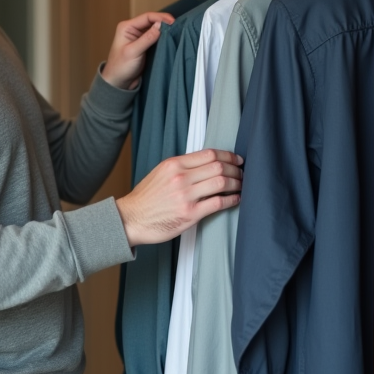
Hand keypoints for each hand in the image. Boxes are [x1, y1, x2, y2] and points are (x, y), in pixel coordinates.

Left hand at [100, 12, 174, 89]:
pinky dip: (163, 37)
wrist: (119, 83)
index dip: (161, 18)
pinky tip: (170, 39)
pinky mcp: (145, 45)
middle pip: (152, 21)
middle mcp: (133, 30)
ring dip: (164, 30)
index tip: (173, 23)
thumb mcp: (134, 52)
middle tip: (177, 27)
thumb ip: (147, 38)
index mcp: (126, 27)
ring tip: (176, 31)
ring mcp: (139, 37)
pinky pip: (156, 38)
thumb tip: (160, 25)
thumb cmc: (120, 67)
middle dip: (164, 23)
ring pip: (155, 29)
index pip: (147, 17)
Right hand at [116, 149, 243, 246]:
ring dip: (236, 183)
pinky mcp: (190, 214)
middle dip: (236, 169)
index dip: (228, 156)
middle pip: (219, 167)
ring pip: (221, 183)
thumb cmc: (145, 199)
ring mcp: (186, 196)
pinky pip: (218, 203)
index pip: (209, 154)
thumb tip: (204, 164)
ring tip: (241, 186)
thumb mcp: (160, 173)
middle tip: (242, 173)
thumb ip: (181, 167)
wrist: (130, 219)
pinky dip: (231, 199)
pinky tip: (236, 199)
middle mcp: (181, 177)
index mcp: (174, 164)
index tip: (236, 160)